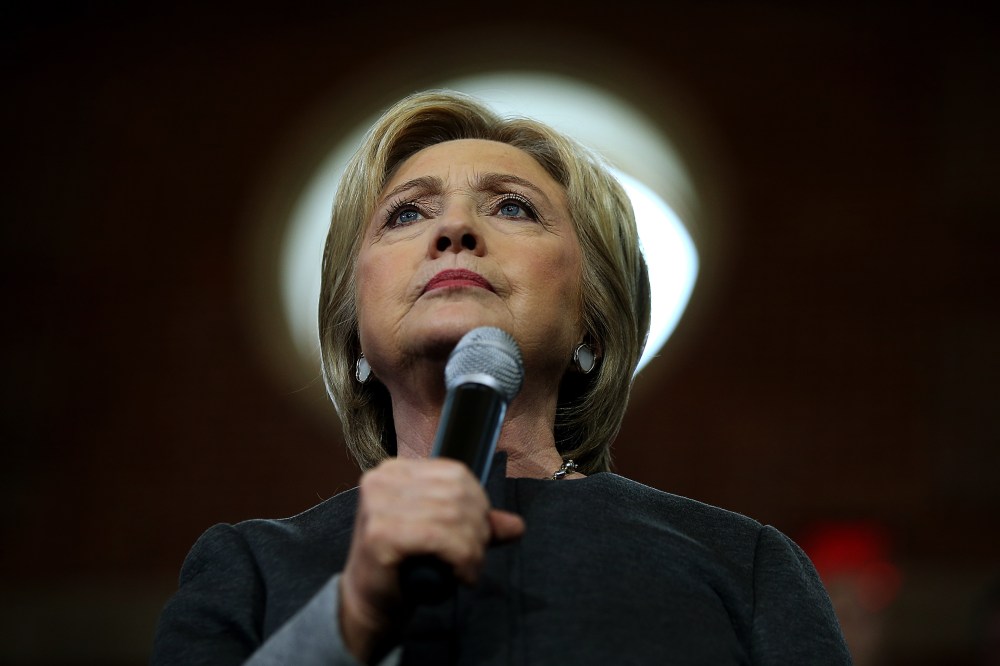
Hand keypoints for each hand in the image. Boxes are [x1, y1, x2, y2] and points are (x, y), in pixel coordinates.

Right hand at [338, 458, 523, 661]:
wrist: (368, 603)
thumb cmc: (403, 566)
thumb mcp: (440, 535)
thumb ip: (474, 524)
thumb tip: (516, 525)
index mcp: (394, 470)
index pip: (456, 473)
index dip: (478, 503)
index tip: (477, 533)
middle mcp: (382, 480)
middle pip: (457, 494)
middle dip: (478, 529)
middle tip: (474, 558)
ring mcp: (378, 505)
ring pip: (453, 517)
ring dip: (472, 549)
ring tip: (468, 570)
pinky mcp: (381, 533)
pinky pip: (441, 538)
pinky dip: (462, 559)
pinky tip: (460, 577)